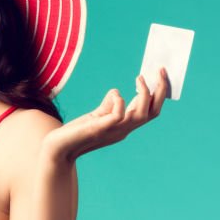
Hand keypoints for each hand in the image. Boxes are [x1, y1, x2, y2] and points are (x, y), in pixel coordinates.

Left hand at [42, 67, 169, 163]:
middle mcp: (123, 130)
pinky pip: (118, 116)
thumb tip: (117, 92)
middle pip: (152, 112)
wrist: (58, 148)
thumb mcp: (96, 116)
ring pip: (141, 115)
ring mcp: (113, 131)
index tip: (160, 75)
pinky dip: (120, 102)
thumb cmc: (76, 132)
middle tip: (161, 71)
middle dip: (161, 91)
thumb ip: (108, 105)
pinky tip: (115, 94)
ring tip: (139, 78)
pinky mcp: (99, 129)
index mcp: (125, 126)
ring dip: (144, 94)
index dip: (159, 94)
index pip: (151, 112)